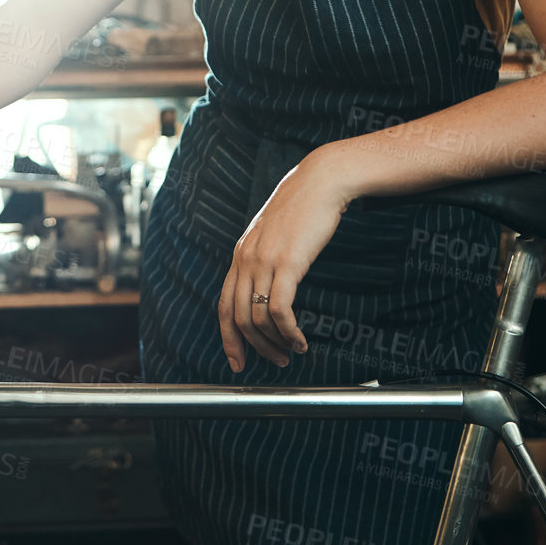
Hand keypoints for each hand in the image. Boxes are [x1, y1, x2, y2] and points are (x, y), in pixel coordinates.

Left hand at [218, 152, 354, 372]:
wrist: (321, 182)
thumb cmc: (304, 210)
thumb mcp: (276, 236)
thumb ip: (266, 260)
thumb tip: (269, 289)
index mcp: (240, 255)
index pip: (224, 305)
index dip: (228, 338)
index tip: (237, 361)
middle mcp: (246, 259)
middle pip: (238, 317)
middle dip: (254, 348)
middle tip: (275, 362)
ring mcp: (264, 261)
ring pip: (258, 318)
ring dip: (275, 343)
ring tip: (292, 351)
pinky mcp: (287, 263)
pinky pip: (280, 310)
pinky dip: (289, 332)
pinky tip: (300, 340)